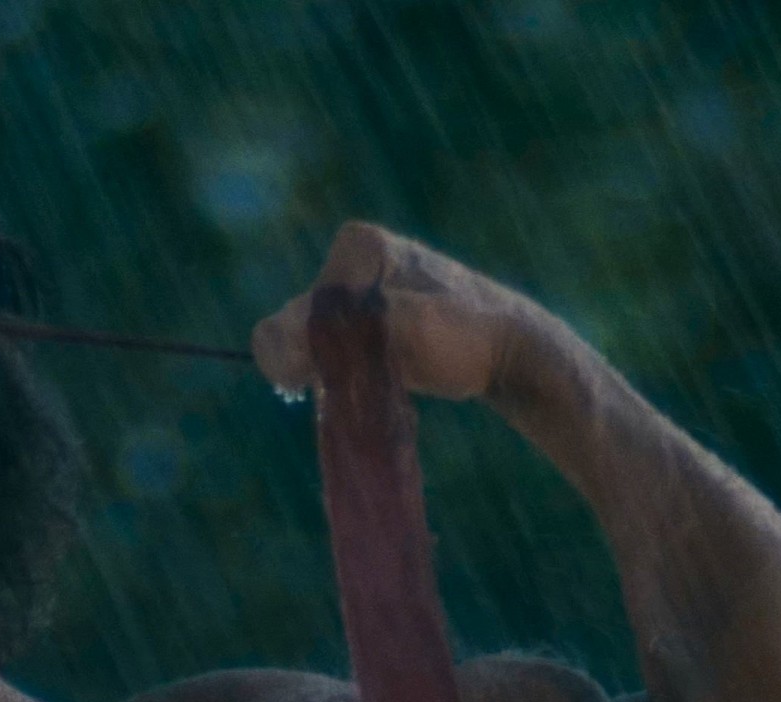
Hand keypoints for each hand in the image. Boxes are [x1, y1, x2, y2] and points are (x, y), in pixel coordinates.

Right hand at [251, 222, 553, 401]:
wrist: (514, 353)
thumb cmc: (463, 335)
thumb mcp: (392, 331)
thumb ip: (325, 333)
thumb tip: (266, 347)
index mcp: (358, 245)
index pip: (298, 309)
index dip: (321, 349)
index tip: (372, 358)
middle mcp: (352, 259)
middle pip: (300, 322)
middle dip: (324, 358)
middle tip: (373, 374)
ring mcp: (358, 288)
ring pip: (310, 340)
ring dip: (334, 368)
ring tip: (381, 376)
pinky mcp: (368, 315)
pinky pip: (326, 347)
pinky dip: (339, 370)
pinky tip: (373, 377)